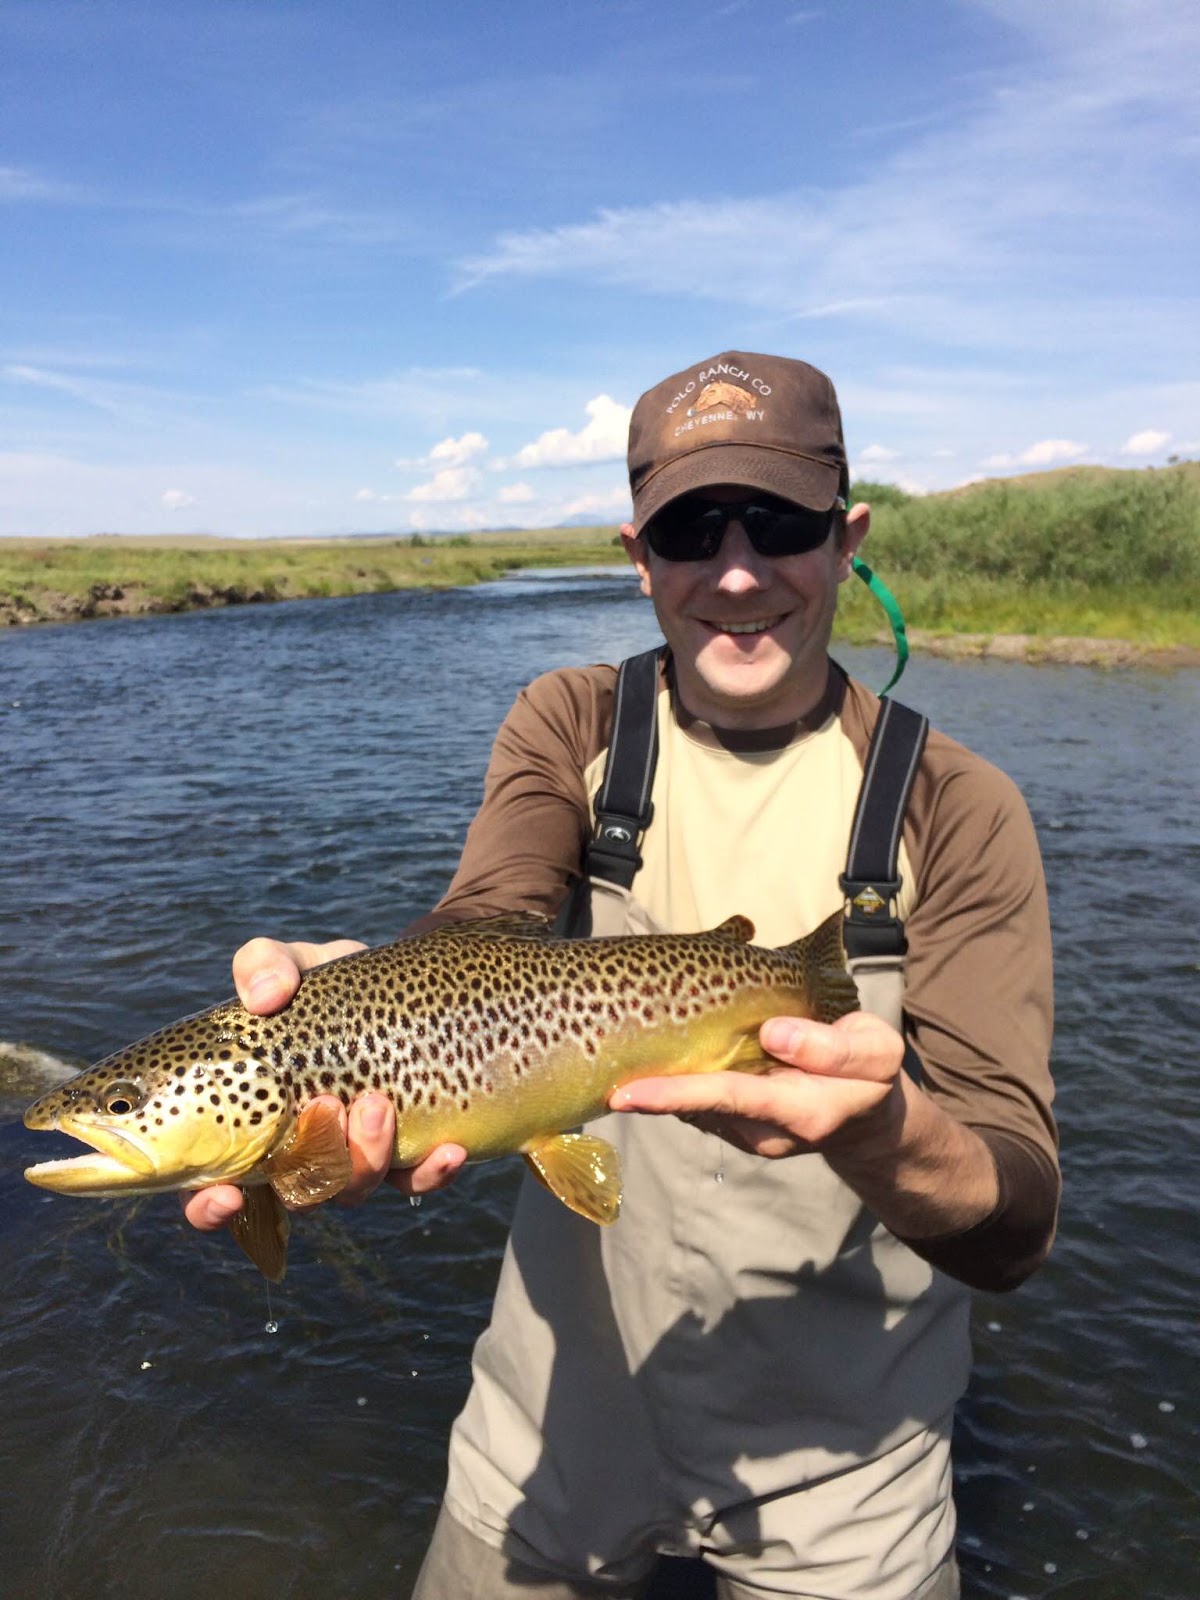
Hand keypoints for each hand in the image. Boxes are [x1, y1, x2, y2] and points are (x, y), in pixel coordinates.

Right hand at [180, 935, 466, 1231]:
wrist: (397, 986)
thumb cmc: (323, 984)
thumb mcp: (289, 964)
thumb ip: (262, 966)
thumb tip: (266, 996)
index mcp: (251, 1123)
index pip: (216, 1190)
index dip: (212, 1208)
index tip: (225, 1195)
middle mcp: (300, 1151)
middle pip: (297, 1193)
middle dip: (312, 1169)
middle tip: (327, 1107)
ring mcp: (355, 1156)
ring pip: (355, 1189)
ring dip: (366, 1155)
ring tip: (379, 1102)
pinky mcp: (407, 1151)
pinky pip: (417, 1181)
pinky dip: (431, 1174)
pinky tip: (450, 1150)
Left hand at [608, 1011, 905, 1159]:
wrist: (869, 1117)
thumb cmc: (871, 1076)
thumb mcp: (877, 1054)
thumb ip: (832, 1048)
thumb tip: (774, 1034)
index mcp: (800, 1111)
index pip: (728, 1098)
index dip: (677, 1094)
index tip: (629, 1094)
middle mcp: (763, 1131)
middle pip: (695, 1107)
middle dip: (647, 1094)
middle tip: (599, 1079)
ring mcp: (744, 1132)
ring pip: (691, 1106)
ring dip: (656, 1086)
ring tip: (617, 1057)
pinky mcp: (733, 1123)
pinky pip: (696, 1100)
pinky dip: (673, 1081)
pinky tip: (652, 1058)